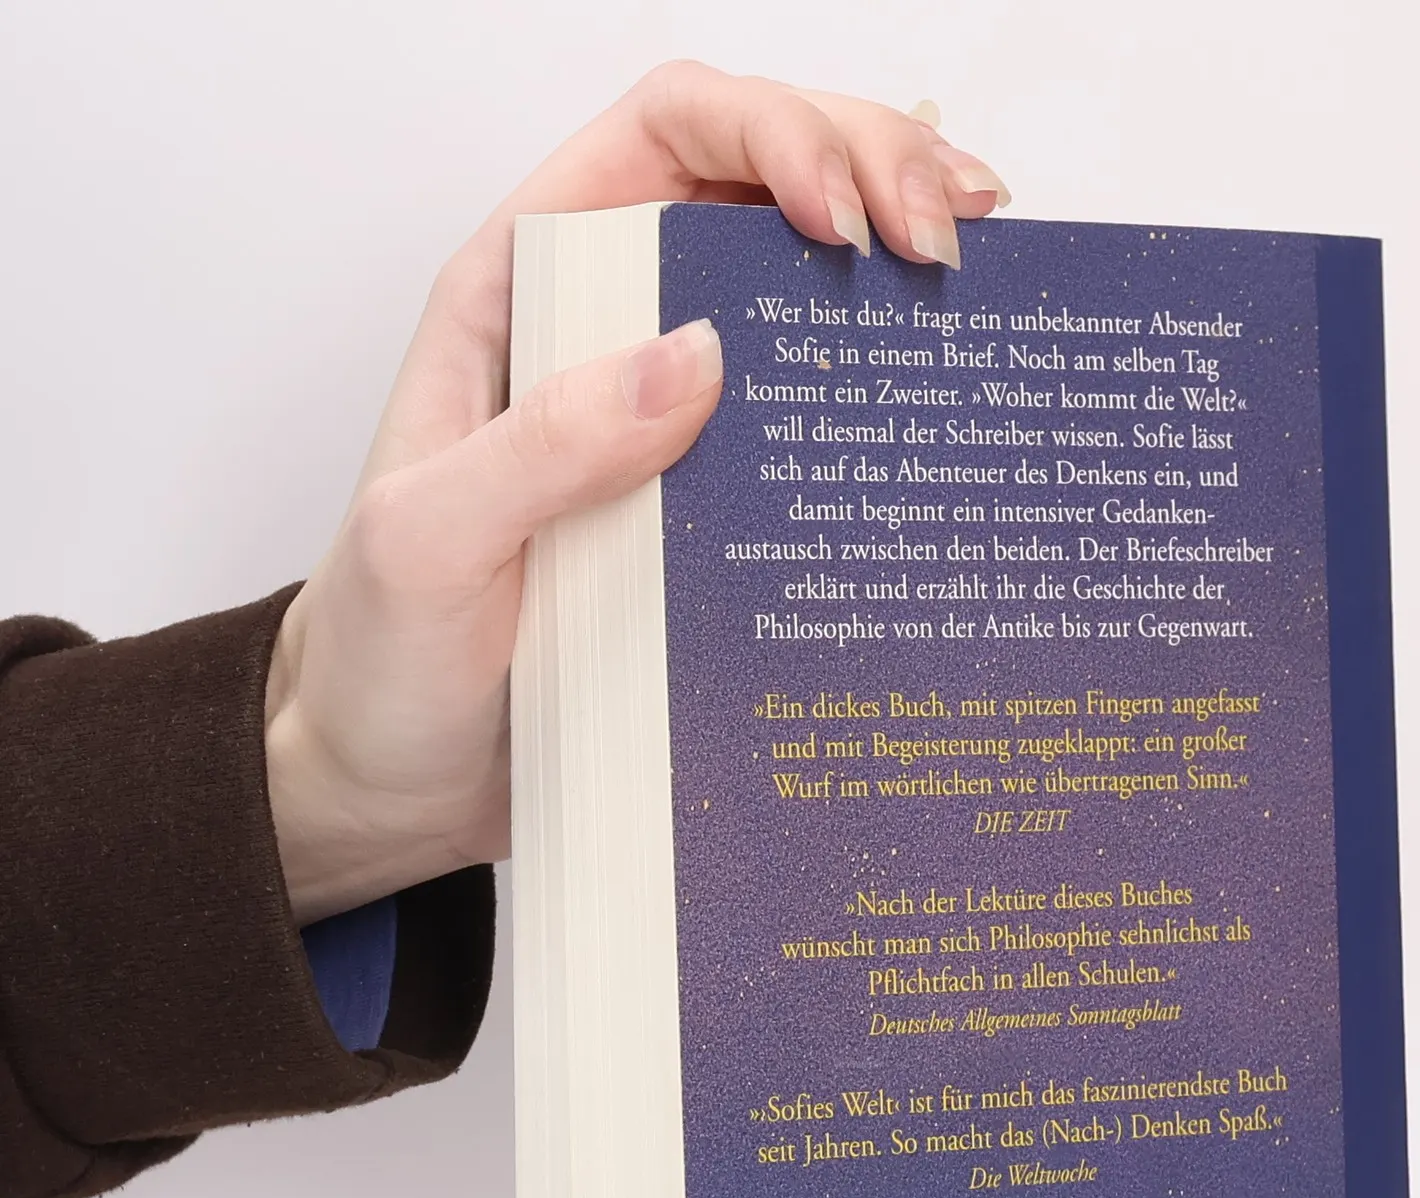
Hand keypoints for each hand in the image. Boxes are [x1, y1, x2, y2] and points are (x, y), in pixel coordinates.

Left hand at [265, 64, 1008, 922]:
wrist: (392, 782)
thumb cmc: (380, 658)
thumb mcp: (430, 543)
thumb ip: (543, 444)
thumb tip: (700, 357)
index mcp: (525, 294)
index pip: (665, 135)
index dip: (774, 134)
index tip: (848, 220)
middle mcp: (607, 336)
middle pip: (760, 184)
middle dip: (873, 169)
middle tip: (955, 241)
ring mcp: (668, 425)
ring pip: (800, 293)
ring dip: (899, 261)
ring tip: (980, 281)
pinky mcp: (711, 512)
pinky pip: (810, 426)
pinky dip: (886, 393)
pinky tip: (944, 397)